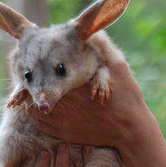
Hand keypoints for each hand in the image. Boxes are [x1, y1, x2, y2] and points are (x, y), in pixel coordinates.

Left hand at [30, 40, 156, 150]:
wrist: (131, 131)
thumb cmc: (127, 98)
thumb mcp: (119, 67)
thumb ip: (104, 47)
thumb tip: (93, 31)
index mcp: (73, 85)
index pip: (45, 73)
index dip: (41, 66)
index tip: (41, 60)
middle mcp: (63, 104)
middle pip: (37, 91)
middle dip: (36, 83)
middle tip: (37, 75)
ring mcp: (61, 122)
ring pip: (34, 109)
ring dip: (34, 100)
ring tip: (38, 92)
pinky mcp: (63, 135)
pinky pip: (40, 125)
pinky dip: (38, 116)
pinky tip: (44, 108)